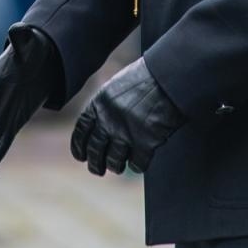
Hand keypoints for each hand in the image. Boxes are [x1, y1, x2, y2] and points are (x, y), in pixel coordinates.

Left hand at [70, 57, 183, 175]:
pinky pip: (137, 164)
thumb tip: (101, 123)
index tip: (80, 156)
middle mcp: (108, 120)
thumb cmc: (147, 78)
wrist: (168, 77)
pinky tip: (140, 162)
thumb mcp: (117, 85)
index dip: (79, 146)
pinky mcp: (145, 143)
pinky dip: (138, 166)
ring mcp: (126, 133)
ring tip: (118, 167)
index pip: (82, 130)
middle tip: (98, 170)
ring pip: (114, 161)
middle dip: (95, 164)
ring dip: (116, 166)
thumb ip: (107, 105)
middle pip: (95, 150)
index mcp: (99, 103)